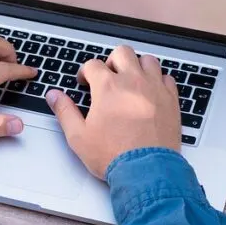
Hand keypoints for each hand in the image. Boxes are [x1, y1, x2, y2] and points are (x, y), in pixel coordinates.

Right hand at [45, 46, 180, 178]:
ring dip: (137, 66)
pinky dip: (158, 80)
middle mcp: (132, 82)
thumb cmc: (114, 155)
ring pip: (148, 60)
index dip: (86, 72)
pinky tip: (151, 92)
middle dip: (112, 61)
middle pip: (122, 52)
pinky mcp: (171, 100)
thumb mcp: (78, 136)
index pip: (93, 64)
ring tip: (131, 80)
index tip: (86, 82)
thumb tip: (54, 96)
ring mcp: (154, 89)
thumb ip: (65, 111)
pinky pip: (167, 78)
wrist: (146, 171)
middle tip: (109, 77)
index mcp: (107, 87)